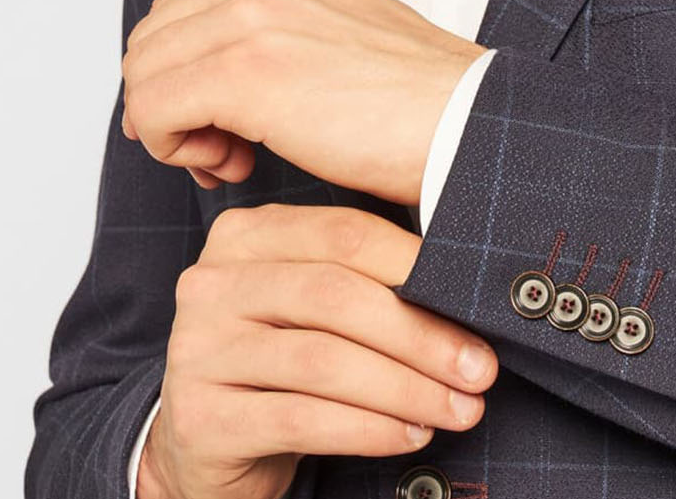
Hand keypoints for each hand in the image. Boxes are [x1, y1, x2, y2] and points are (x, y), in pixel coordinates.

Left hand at [121, 0, 485, 203]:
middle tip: (226, 145)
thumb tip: (191, 74)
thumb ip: (263, 26)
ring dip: (175, 130)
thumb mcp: (328, 25)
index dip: (185, 73)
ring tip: (235, 155)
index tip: (226, 117)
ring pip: (143, 76)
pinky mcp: (244, 72)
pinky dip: (175, 150)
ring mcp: (250, 17)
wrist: (461, 122)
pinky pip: (151, 111)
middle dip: (173, 101)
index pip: (176, 10)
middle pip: (150, 41)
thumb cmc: (408, 94)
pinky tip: (234, 163)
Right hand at [139, 204, 498, 498]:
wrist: (203, 440)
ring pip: (323, 360)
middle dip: (420, 334)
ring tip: (456, 407)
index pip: (343, 234)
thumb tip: (460, 288)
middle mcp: (211, 282)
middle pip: (335, 295)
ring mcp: (197, 349)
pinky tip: (409, 434)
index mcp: (246, 235)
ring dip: (406, 388)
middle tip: (478, 368)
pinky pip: (302, 419)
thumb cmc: (278, 359)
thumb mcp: (308, 306)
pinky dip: (369, 429)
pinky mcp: (200, 417)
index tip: (472, 301)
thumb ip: (361, 281)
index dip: (414, 265)